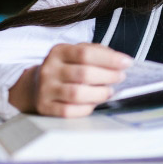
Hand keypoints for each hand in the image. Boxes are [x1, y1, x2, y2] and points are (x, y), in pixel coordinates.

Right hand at [8, 43, 132, 117]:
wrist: (35, 86)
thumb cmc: (65, 68)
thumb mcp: (77, 53)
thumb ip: (97, 52)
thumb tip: (119, 60)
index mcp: (59, 52)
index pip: (86, 53)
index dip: (109, 59)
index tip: (126, 62)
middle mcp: (50, 69)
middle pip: (83, 74)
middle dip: (108, 76)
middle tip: (120, 77)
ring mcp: (46, 89)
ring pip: (76, 94)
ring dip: (99, 94)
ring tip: (109, 91)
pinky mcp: (45, 107)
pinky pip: (69, 111)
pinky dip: (86, 108)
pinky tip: (93, 103)